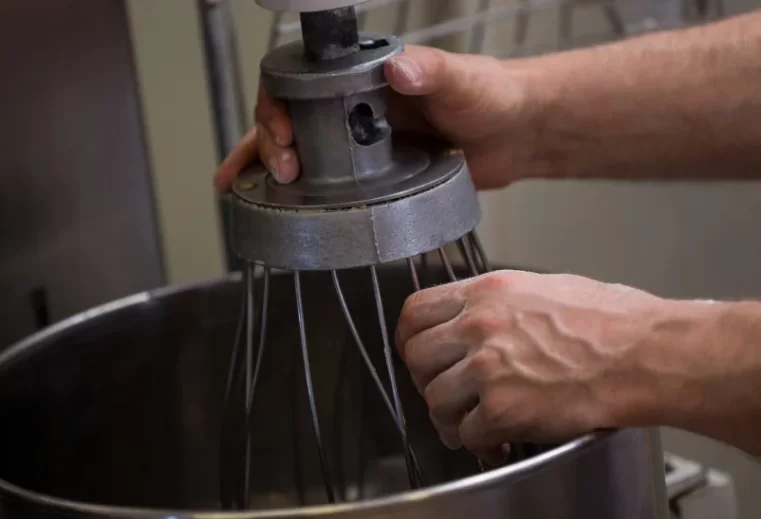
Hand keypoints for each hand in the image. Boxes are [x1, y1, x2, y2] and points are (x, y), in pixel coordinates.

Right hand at [213, 45, 540, 192]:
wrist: (518, 135)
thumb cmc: (493, 96)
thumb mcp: (462, 80)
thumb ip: (433, 72)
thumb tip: (399, 68)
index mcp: (365, 76)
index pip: (300, 81)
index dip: (279, 104)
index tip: (285, 133)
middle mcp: (352, 105)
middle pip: (287, 117)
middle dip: (267, 143)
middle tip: (281, 171)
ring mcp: (356, 141)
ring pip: (295, 149)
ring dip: (264, 168)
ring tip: (242, 190)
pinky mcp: (368, 174)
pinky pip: (322, 181)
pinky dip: (293, 194)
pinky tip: (271, 208)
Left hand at [394, 270, 668, 463]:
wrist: (646, 354)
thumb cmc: (613, 322)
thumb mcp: (545, 288)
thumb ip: (500, 304)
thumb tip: (477, 319)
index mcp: (487, 292)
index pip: (415, 312)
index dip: (410, 339)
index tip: (418, 354)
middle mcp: (479, 326)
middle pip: (417, 358)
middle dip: (428, 380)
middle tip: (449, 392)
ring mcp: (488, 368)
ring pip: (435, 400)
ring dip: (451, 417)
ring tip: (474, 422)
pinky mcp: (503, 409)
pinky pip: (466, 434)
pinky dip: (479, 444)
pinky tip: (498, 442)